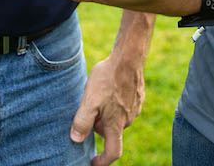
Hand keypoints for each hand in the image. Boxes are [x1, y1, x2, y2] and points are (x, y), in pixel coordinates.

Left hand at [74, 43, 145, 164]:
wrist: (127, 58)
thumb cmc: (107, 79)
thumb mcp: (89, 100)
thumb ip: (82, 121)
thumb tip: (76, 139)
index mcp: (115, 125)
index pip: (113, 153)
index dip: (103, 162)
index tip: (93, 163)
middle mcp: (127, 120)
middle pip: (111, 132)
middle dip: (99, 127)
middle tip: (88, 109)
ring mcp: (134, 109)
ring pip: (117, 118)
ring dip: (107, 113)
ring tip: (98, 96)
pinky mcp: (138, 98)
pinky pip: (124, 106)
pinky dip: (115, 103)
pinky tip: (109, 88)